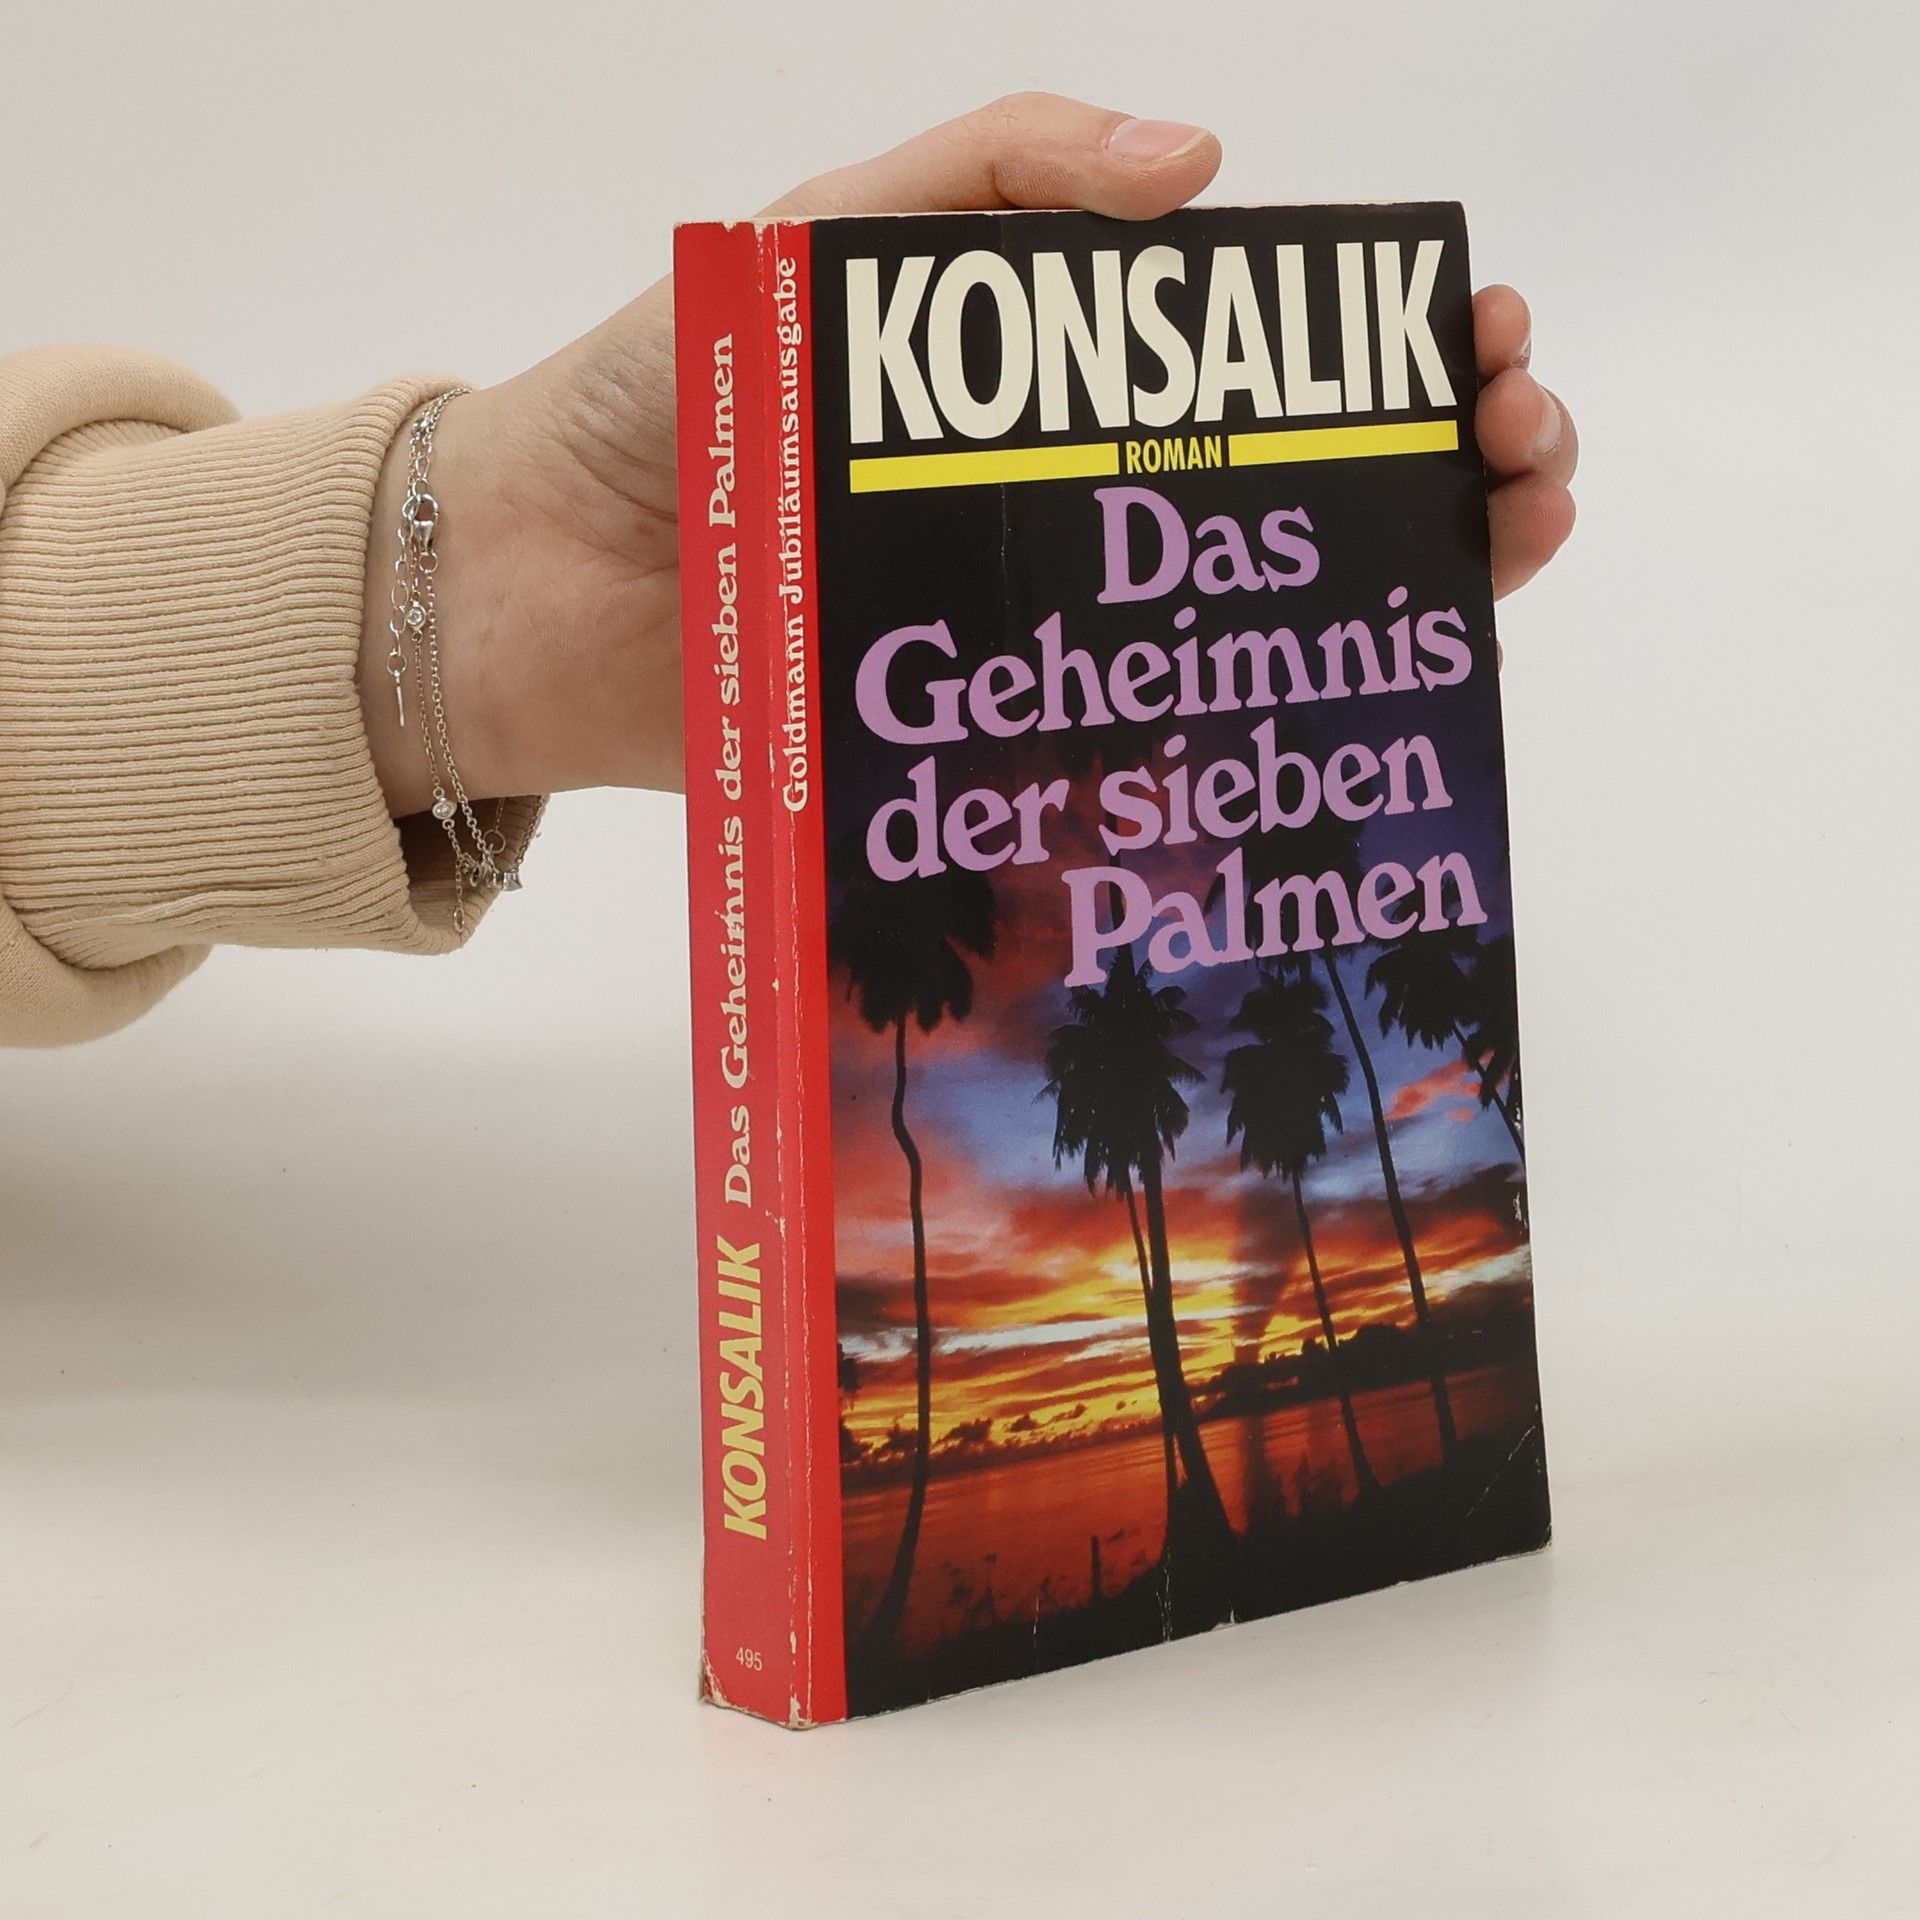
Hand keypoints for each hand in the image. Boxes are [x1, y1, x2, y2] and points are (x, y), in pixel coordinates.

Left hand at [358, 93, 1577, 814]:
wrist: (536, 590)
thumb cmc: (657, 396)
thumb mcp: (821, 235)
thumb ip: (993, 173)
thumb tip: (1201, 167)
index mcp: (1044, 385)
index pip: (1261, 361)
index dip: (1386, 349)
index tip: (1472, 339)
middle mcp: (1067, 511)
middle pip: (1301, 490)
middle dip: (1444, 460)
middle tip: (1516, 443)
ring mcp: (1046, 634)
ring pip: (1262, 617)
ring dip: (1406, 584)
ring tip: (1500, 543)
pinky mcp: (1001, 743)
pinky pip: (1156, 741)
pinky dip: (1273, 726)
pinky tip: (1373, 691)